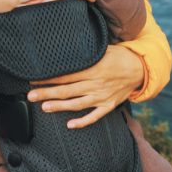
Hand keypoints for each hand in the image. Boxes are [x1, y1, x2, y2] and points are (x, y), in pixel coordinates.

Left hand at [27, 44, 142, 128]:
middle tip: (30, 96)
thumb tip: (66, 46)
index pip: (66, 74)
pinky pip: (95, 116)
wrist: (140, 69)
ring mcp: (102, 96)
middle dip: (47, 93)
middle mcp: (96, 84)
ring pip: (77, 104)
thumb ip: (86, 50)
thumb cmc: (120, 56)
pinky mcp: (108, 105)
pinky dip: (83, 122)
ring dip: (60, 106)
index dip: (49, 78)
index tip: (34, 79)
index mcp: (93, 68)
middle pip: (67, 90)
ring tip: (44, 107)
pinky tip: (70, 125)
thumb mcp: (104, 48)